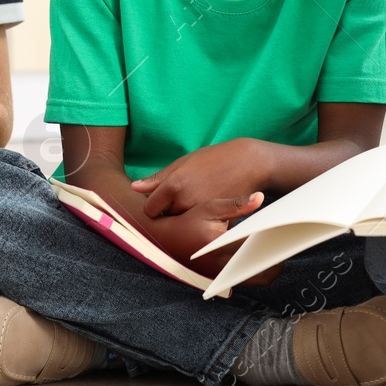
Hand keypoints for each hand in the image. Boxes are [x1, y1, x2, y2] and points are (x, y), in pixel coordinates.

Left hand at [132, 139, 270, 216]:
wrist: (250, 163)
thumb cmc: (215, 159)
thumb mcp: (185, 162)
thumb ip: (159, 178)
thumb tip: (135, 187)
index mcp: (174, 184)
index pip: (150, 208)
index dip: (154, 205)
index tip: (162, 200)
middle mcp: (185, 201)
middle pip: (165, 217)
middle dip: (170, 210)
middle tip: (184, 197)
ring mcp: (201, 212)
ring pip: (182, 223)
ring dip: (185, 216)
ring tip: (197, 199)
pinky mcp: (215, 220)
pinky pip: (200, 226)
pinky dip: (202, 220)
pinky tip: (209, 206)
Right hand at [141, 194, 281, 285]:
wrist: (162, 240)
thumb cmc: (186, 220)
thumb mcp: (209, 207)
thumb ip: (236, 204)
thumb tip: (260, 197)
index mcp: (220, 247)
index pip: (257, 249)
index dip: (274, 242)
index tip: (286, 233)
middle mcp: (222, 267)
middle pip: (263, 274)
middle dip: (277, 262)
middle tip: (284, 245)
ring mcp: (221, 276)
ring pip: (256, 280)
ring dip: (268, 267)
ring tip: (275, 249)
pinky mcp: (220, 280)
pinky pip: (245, 280)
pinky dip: (255, 270)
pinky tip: (259, 253)